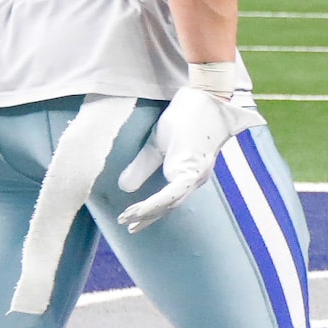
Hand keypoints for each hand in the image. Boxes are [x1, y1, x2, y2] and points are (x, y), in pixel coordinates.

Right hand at [118, 67, 264, 231]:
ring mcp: (196, 175)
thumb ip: (143, 166)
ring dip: (148, 212)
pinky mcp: (193, 169)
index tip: (131, 220)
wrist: (202, 99)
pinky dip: (155, 202)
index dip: (149, 211)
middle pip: (169, 206)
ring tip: (128, 219)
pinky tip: (140, 210)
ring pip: (171, 202)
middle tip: (128, 228)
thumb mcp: (157, 145)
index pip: (168, 200)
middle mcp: (195, 179)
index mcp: (188, 174)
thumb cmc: (184, 119)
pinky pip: (173, 193)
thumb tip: (125, 188)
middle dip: (147, 218)